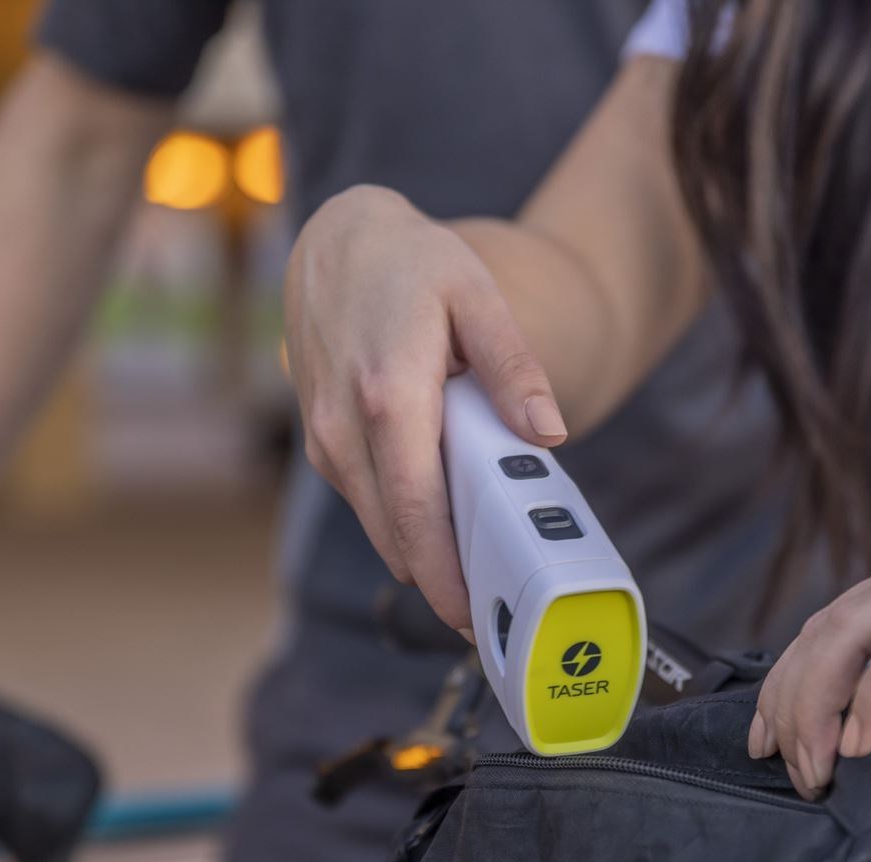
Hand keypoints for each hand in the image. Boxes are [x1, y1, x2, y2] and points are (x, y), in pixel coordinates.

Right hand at [284, 185, 567, 631]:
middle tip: (489, 614)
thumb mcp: (478, 297)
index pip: (415, 507)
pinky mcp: (319, 439)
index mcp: (390, 394)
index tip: (472, 613)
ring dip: (418, 552)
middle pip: (391, 530)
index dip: (442, 570)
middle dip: (438, 579)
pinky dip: (399, 519)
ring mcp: (323, 436)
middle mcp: (344, 425)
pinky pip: (363, 497)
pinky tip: (441, 520)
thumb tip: (551, 434)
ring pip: (374, 520)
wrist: (337, 239)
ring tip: (476, 573)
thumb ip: (515, 369)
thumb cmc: (413, 264)